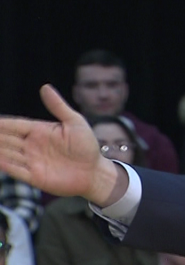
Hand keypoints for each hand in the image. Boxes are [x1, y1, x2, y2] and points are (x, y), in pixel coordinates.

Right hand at [0, 85, 125, 204]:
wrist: (95, 172)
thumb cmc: (87, 146)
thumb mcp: (75, 122)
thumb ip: (58, 106)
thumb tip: (45, 87)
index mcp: (38, 131)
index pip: (14, 126)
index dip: (1, 124)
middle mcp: (31, 146)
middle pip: (7, 139)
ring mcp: (32, 161)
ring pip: (9, 154)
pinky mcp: (36, 177)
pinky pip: (18, 171)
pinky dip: (7, 166)